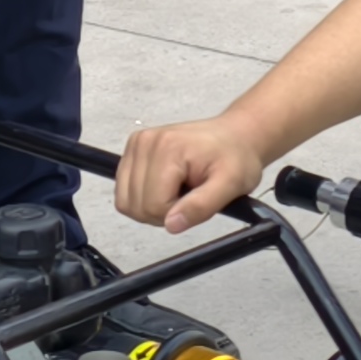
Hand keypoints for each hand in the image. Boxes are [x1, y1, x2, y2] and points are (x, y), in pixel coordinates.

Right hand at [116, 114, 268, 231]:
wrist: (235, 135)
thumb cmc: (236, 157)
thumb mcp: (231, 185)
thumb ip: (201, 206)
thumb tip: (171, 224)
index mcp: (168, 149)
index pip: (153, 206)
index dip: (175, 215)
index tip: (195, 201)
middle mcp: (145, 142)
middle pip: (136, 205)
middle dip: (162, 212)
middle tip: (189, 197)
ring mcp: (136, 143)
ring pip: (125, 200)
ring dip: (150, 206)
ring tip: (178, 191)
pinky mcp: (133, 148)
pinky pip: (124, 190)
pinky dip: (143, 197)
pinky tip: (166, 186)